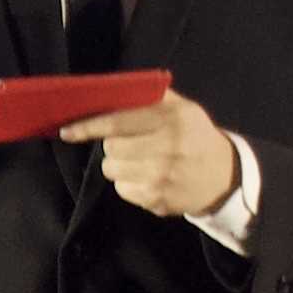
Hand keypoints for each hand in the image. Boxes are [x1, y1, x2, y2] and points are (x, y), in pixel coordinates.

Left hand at [80, 91, 246, 224]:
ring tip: (138, 161)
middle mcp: (167, 149)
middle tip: (127, 143)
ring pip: (113, 171)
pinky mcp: (158, 201)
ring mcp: (162, 178)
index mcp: (172, 121)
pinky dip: (128, 184)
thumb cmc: (196, 136)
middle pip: (111, 149)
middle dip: (111, 145)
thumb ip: (152, 97)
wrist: (224, 177)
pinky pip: (123, 191)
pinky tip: (147, 178)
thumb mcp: (184, 109)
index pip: (118, 123)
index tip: (67, 132)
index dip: (88, 127)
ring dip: (118, 165)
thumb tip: (110, 92)